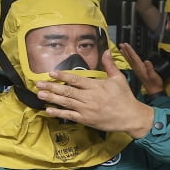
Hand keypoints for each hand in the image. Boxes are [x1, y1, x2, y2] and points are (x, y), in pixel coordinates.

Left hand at [36, 50, 154, 138]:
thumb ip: (109, 65)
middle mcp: (89, 97)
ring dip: (51, 98)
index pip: (76, 79)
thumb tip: (106, 51)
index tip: (51, 73)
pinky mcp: (86, 119)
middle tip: (39, 84)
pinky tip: (48, 110)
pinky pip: (69, 116)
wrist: (131, 116)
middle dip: (51, 87)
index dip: (62, 76)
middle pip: (67, 91)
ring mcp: (86, 109)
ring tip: (40, 95)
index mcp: (96, 86)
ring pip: (66, 103)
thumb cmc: (125, 97)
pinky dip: (58, 113)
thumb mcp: (118, 79)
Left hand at [119, 42, 164, 95]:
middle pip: (129, 57)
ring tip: (121, 49)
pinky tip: (127, 57)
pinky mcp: (138, 71)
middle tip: (120, 44)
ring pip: (129, 60)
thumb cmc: (154, 83)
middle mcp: (136, 68)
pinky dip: (128, 59)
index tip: (125, 44)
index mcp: (140, 67)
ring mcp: (136, 70)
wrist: (154, 90)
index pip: (133, 57)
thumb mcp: (154, 75)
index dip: (129, 50)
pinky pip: (131, 63)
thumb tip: (147, 61)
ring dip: (125, 54)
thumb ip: (150, 69)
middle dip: (125, 50)